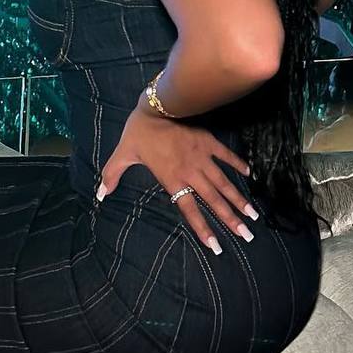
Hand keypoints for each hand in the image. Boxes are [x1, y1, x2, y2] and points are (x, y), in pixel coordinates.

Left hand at [95, 100, 257, 252]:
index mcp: (172, 180)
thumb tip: (100, 194)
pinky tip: (249, 175)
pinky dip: (238, 165)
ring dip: (239, 199)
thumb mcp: (122, 155)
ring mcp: (202, 157)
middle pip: (214, 201)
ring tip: (253, 214)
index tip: (215, 245)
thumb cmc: (138, 132)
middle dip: (231, 220)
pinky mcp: (208, 142)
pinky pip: (226, 156)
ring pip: (224, 183)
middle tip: (247, 235)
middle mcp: (190, 172)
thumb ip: (112, 175)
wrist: (155, 106)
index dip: (203, 228)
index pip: (190, 210)